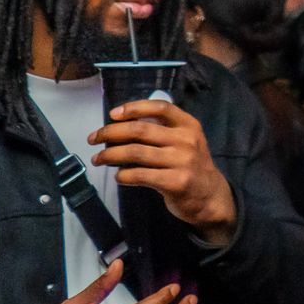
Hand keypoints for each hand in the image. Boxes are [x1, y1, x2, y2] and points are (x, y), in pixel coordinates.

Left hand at [90, 100, 237, 246]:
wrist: (209, 195)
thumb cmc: (190, 164)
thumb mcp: (185, 141)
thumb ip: (162, 130)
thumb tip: (123, 123)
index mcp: (188, 125)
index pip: (160, 108)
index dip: (134, 108)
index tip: (113, 114)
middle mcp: (186, 140)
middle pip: (140, 130)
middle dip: (111, 132)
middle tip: (93, 138)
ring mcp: (182, 161)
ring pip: (136, 153)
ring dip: (110, 155)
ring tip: (98, 159)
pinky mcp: (175, 182)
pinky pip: (140, 175)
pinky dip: (123, 175)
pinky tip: (118, 176)